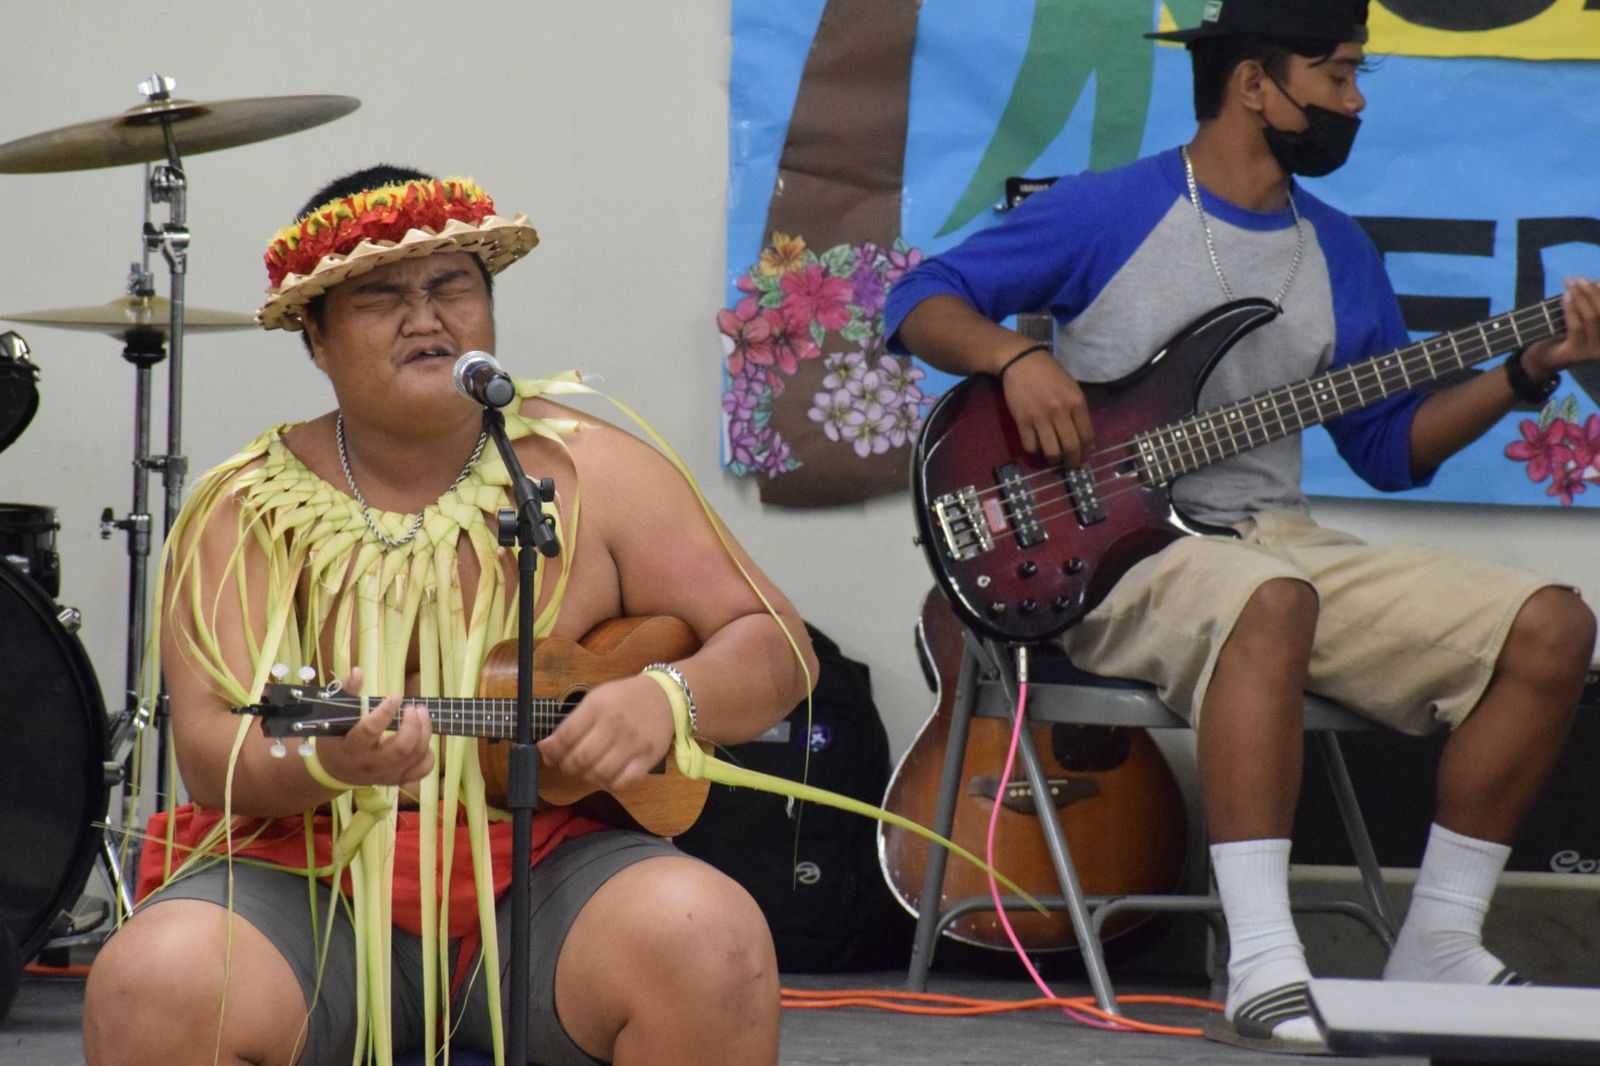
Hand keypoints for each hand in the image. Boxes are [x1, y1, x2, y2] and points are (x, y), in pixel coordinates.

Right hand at [309, 667, 434, 788]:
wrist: (334, 770)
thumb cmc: (336, 737)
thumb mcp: (333, 715)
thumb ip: (346, 691)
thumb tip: (358, 672)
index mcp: (350, 747)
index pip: (370, 730)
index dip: (386, 711)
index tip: (396, 696)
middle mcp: (368, 764)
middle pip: (401, 748)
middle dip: (413, 725)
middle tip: (413, 708)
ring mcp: (384, 775)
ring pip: (414, 757)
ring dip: (424, 733)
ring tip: (421, 714)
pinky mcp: (396, 780)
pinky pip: (421, 771)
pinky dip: (428, 755)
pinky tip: (422, 739)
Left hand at [538, 674, 674, 791]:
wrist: (665, 696)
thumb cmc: (624, 698)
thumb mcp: (596, 698)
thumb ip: (572, 722)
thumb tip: (548, 748)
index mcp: (597, 706)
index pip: (566, 736)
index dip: (552, 750)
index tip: (548, 754)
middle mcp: (614, 724)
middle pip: (580, 758)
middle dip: (567, 766)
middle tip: (568, 764)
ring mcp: (633, 743)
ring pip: (600, 773)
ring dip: (587, 776)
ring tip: (587, 770)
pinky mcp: (648, 758)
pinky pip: (623, 782)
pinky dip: (609, 784)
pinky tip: (606, 776)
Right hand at [999, 349, 1094, 465]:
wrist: (1022, 361)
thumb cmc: (1050, 374)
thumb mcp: (1071, 388)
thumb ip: (1078, 411)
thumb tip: (1084, 438)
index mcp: (1076, 402)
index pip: (1086, 436)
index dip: (1086, 452)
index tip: (1083, 459)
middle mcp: (1060, 411)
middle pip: (1071, 447)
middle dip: (1072, 462)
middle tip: (1070, 466)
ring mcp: (1040, 417)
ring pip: (1052, 451)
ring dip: (1054, 460)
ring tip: (1054, 459)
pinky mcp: (1023, 420)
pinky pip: (1031, 445)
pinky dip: (1035, 450)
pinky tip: (1037, 446)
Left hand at [1522, 276, 1599, 376]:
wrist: (1542, 361)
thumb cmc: (1562, 336)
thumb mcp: (1579, 319)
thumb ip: (1588, 306)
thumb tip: (1597, 282)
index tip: (1597, 279)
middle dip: (1592, 291)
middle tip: (1579, 278)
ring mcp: (1593, 351)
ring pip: (1592, 317)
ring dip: (1581, 297)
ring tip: (1570, 284)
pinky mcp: (1577, 353)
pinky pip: (1576, 326)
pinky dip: (1571, 309)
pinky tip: (1565, 297)